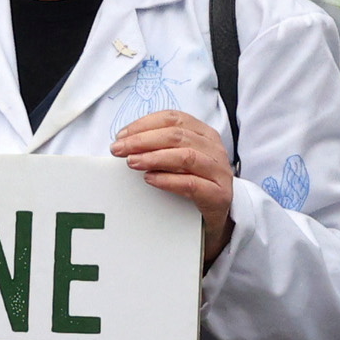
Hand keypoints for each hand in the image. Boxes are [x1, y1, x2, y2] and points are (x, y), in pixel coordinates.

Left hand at [110, 110, 237, 265]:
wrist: (213, 221)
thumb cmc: (193, 186)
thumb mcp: (177, 160)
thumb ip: (159, 147)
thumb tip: (126, 142)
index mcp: (204, 134)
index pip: (173, 118)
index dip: (144, 124)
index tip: (122, 135)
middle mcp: (214, 149)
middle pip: (177, 135)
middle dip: (142, 140)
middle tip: (119, 149)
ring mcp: (219, 172)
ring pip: (186, 156)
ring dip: (154, 158)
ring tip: (132, 162)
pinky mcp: (218, 195)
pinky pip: (191, 184)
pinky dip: (168, 180)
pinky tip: (150, 179)